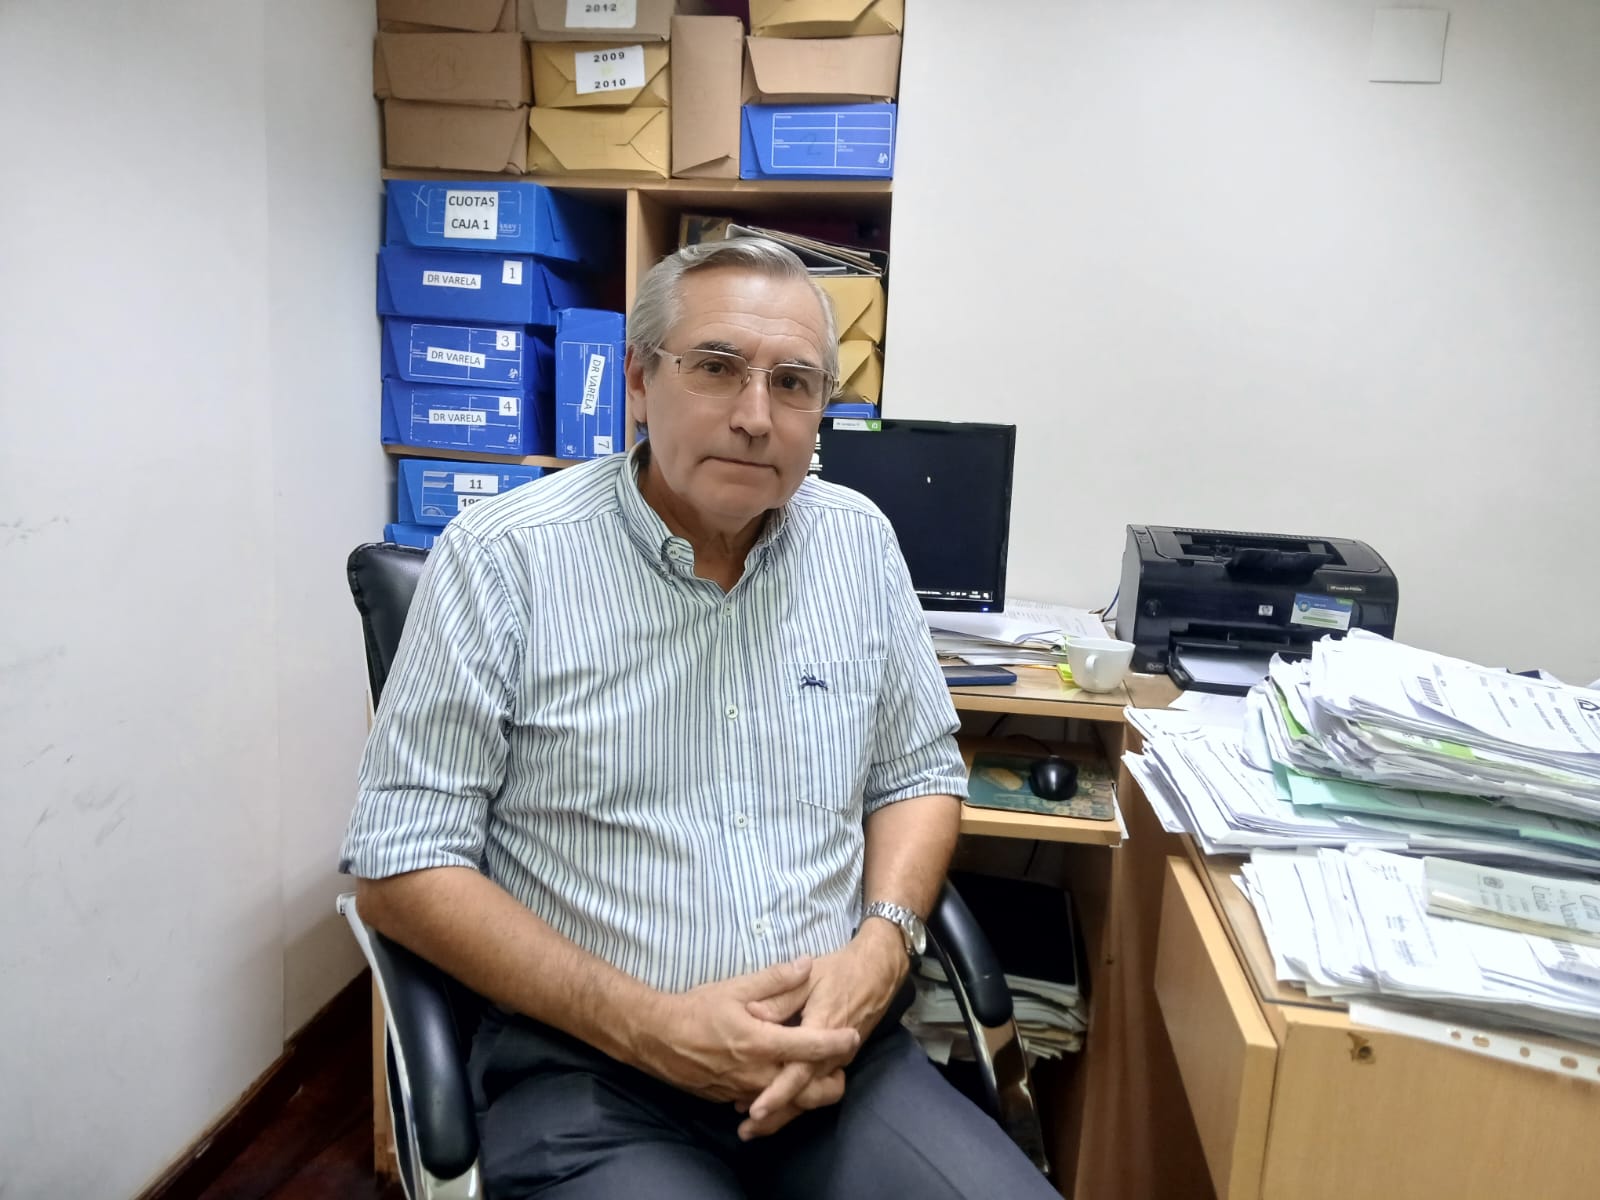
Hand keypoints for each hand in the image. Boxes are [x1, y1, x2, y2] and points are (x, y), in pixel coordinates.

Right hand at [627, 957, 860, 1105]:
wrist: (656, 1038)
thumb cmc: (696, 1009)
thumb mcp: (735, 987)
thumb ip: (775, 978)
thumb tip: (806, 963)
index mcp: (761, 1043)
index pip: (810, 1047)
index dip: (837, 1042)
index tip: (853, 1035)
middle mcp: (756, 1074)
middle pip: (808, 1092)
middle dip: (830, 1083)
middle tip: (840, 1068)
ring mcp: (743, 1091)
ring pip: (788, 1104)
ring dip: (807, 1093)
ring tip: (817, 1075)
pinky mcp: (731, 1099)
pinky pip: (765, 1104)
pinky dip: (781, 1098)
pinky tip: (782, 1082)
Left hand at [735, 922, 907, 1139]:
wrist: (877, 971)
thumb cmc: (839, 971)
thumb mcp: (809, 976)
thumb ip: (781, 996)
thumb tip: (752, 1013)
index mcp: (824, 1030)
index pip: (800, 1070)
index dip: (778, 1092)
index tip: (755, 1109)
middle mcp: (833, 1054)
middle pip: (805, 1095)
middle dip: (777, 1115)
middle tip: (745, 1130)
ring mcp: (838, 1061)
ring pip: (811, 1097)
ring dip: (784, 1114)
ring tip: (753, 1127)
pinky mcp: (838, 1062)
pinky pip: (817, 1089)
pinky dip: (796, 1102)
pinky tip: (775, 1106)